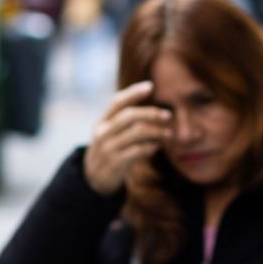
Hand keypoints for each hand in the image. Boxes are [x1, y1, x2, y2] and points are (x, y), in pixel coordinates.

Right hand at [84, 81, 171, 196]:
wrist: (93, 177)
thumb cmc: (110, 148)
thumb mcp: (111, 131)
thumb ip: (126, 119)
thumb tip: (153, 107)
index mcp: (103, 121)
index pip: (117, 101)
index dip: (133, 92)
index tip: (151, 86)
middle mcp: (103, 132)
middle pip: (129, 115)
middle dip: (151, 113)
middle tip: (168, 115)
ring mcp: (108, 147)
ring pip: (136, 132)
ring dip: (156, 131)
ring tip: (168, 133)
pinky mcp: (115, 163)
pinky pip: (136, 151)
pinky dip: (150, 147)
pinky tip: (158, 146)